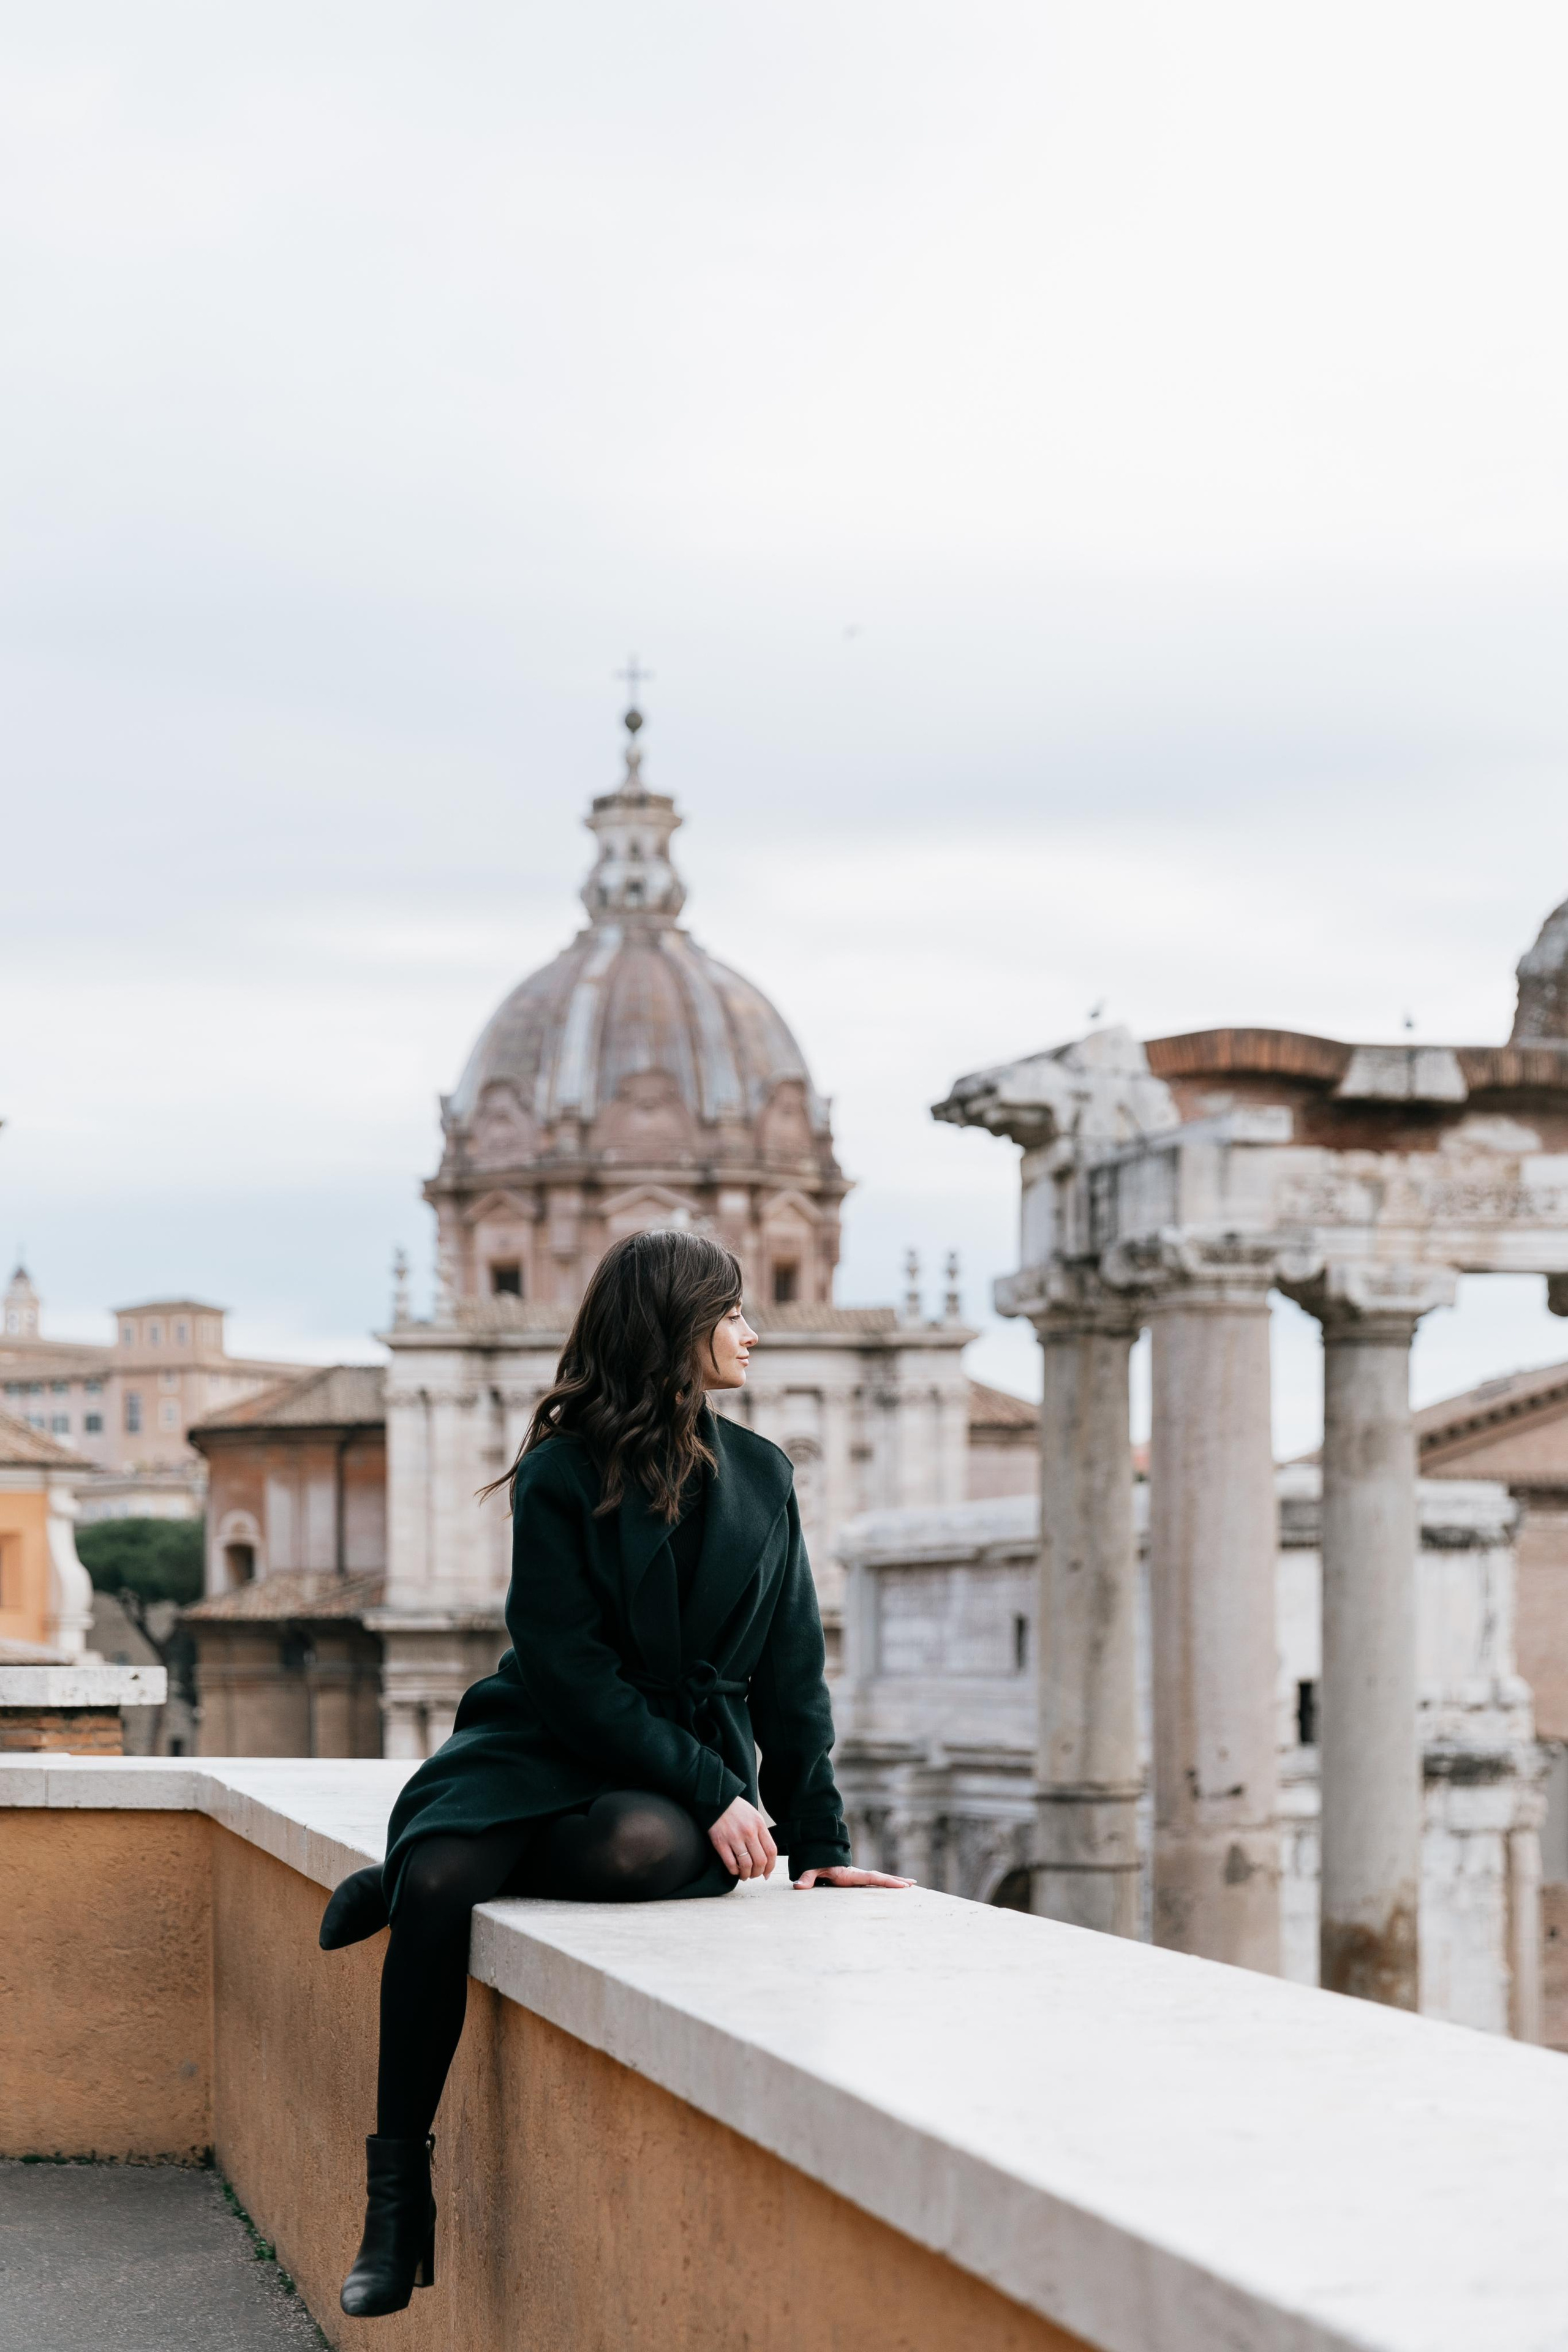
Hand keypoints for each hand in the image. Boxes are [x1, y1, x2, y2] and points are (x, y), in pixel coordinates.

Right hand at [708, 1795, 777, 1880]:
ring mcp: (734, 1837)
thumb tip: (766, 1857)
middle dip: (758, 1873)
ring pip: (746, 1865)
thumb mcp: (754, 1817)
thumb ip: (761, 1834)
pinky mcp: (720, 1842)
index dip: (771, 1866)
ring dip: (746, 1874)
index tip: (767, 1873)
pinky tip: (734, 1870)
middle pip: (760, 1861)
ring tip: (744, 1875)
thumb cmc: (737, 1810)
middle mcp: (748, 1831)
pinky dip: (734, 1871)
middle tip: (755, 1875)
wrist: (717, 1801)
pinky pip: (730, 1863)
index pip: (771, 1851)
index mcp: (759, 1824)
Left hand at [793, 1866, 915, 1888]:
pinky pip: (874, 1881)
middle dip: (895, 1881)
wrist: (818, 1853)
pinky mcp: (857, 1879)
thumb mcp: (812, 1868)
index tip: (900, 1885)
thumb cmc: (817, 1861)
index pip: (871, 1877)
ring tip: (911, 1885)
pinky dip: (886, 1883)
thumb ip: (807, 1877)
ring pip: (879, 1879)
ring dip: (894, 1881)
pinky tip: (896, 1886)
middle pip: (880, 1877)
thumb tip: (798, 1886)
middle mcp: (857, 1874)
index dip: (886, 1881)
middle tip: (911, 1885)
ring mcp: (859, 1876)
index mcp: (850, 1874)